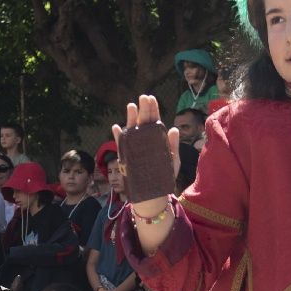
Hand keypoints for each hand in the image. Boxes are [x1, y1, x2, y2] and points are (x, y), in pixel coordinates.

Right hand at [111, 95, 180, 214]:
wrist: (154, 193)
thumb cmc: (164, 175)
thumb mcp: (172, 160)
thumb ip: (173, 145)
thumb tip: (173, 128)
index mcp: (156, 139)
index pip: (154, 121)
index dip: (153, 109)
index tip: (152, 99)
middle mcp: (144, 140)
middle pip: (143, 122)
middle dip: (143, 109)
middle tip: (144, 97)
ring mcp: (134, 147)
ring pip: (132, 130)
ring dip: (131, 118)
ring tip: (131, 106)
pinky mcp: (126, 156)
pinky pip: (121, 145)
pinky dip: (119, 136)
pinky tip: (117, 127)